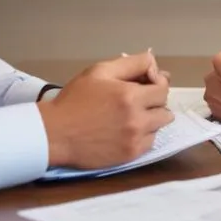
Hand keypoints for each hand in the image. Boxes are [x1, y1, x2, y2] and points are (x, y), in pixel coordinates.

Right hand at [37, 51, 173, 168]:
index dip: (155, 84)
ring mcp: (135, 139)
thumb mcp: (100, 71)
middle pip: (165, 109)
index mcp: (131, 96)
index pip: (164, 88)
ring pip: (159, 127)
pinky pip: (150, 143)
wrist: (55, 133)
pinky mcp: (130, 155)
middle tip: (135, 101)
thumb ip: (131, 64)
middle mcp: (138, 119)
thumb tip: (155, 64)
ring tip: (131, 117)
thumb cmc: (75, 100)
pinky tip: (126, 131)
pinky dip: (143, 136)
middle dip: (153, 103)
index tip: (143, 85)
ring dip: (150, 120)